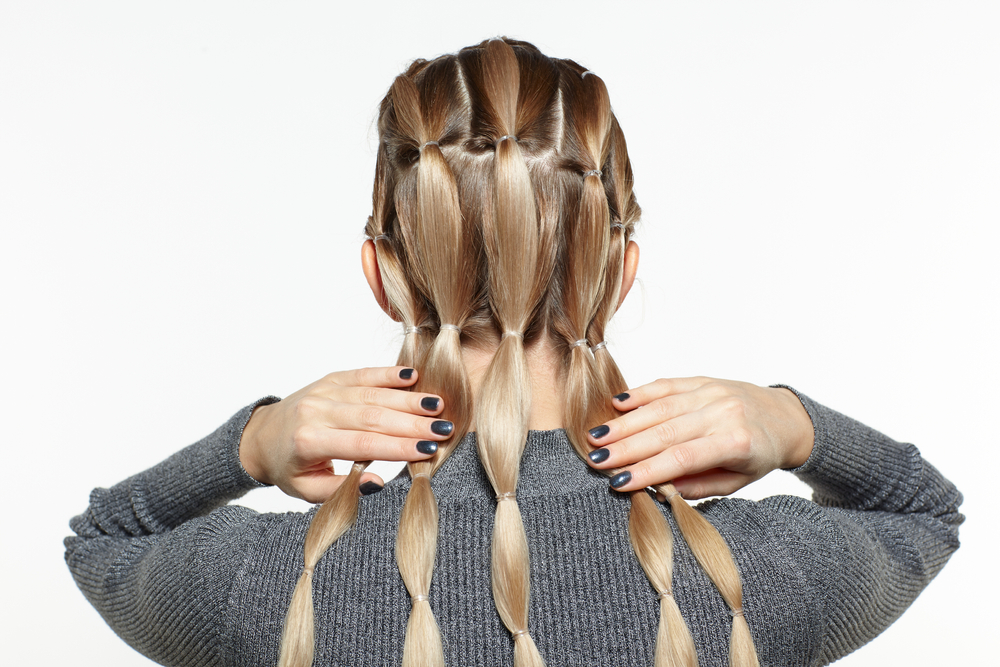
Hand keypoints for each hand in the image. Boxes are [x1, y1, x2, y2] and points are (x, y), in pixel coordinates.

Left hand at [239, 366, 452, 502]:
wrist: (261, 436)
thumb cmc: (288, 467)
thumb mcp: (307, 490)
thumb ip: (341, 489)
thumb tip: (377, 482)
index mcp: (309, 441)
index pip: (362, 444)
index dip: (398, 447)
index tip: (429, 450)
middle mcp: (316, 412)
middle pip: (373, 416)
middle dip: (412, 423)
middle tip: (444, 428)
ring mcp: (324, 391)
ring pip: (372, 394)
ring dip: (408, 400)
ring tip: (438, 405)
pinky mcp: (330, 379)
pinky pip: (363, 374)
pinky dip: (388, 375)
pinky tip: (413, 376)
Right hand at [585, 377, 813, 498]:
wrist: (786, 418)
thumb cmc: (759, 456)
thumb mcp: (737, 482)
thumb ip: (698, 485)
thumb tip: (658, 489)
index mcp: (736, 442)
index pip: (682, 459)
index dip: (648, 471)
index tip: (618, 483)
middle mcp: (724, 413)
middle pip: (665, 432)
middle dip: (626, 447)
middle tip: (595, 460)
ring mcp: (712, 392)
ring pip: (661, 407)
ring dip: (625, 423)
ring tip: (596, 436)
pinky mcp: (703, 379)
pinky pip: (667, 385)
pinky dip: (640, 394)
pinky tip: (616, 403)